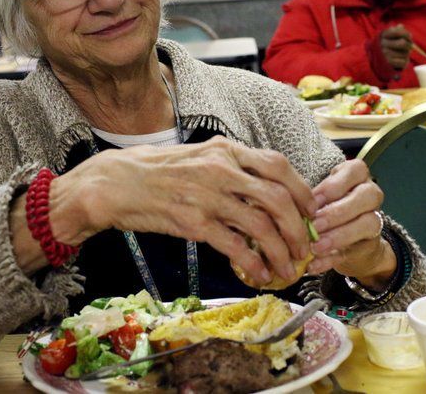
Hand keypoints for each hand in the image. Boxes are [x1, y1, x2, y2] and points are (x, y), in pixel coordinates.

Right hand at [48, 136, 317, 286]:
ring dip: (281, 250)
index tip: (310, 211)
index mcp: (225, 150)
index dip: (301, 190)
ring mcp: (208, 195)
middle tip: (304, 246)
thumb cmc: (154, 170)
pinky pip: (235, 245)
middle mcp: (221, 169)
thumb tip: (261, 191)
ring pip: (262, 225)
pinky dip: (253, 263)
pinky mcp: (193, 222)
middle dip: (299, 227)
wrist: (114, 183)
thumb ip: (229, 168)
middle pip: (278, 198)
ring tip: (287, 266)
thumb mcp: (197, 157)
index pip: (278, 165)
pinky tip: (259, 274)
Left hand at [307, 159, 396, 289]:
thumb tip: (288, 204)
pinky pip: (354, 252)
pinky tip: (313, 264)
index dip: (335, 185)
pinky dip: (331, 260)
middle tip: (315, 224)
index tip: (315, 199)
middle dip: (338, 211)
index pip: (356, 170)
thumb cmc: (325, 209)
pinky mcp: (368, 247)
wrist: (347, 242)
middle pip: (367, 196)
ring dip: (339, 235)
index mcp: (356, 177)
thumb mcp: (317, 198)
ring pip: (368, 223)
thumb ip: (309, 198)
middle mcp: (370, 195)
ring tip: (315, 246)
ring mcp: (374, 220)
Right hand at [380, 24, 412, 70]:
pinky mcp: (388, 63)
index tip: (409, 37)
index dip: (406, 34)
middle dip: (409, 45)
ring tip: (402, 54)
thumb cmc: (388, 44)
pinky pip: (404, 62)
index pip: (398, 32)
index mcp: (383, 34)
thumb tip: (400, 26)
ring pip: (405, 54)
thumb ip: (397, 30)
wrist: (378, 59)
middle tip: (409, 46)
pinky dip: (405, 61)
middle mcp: (382, 44)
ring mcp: (385, 54)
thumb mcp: (390, 35)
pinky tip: (400, 60)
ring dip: (407, 54)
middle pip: (403, 43)